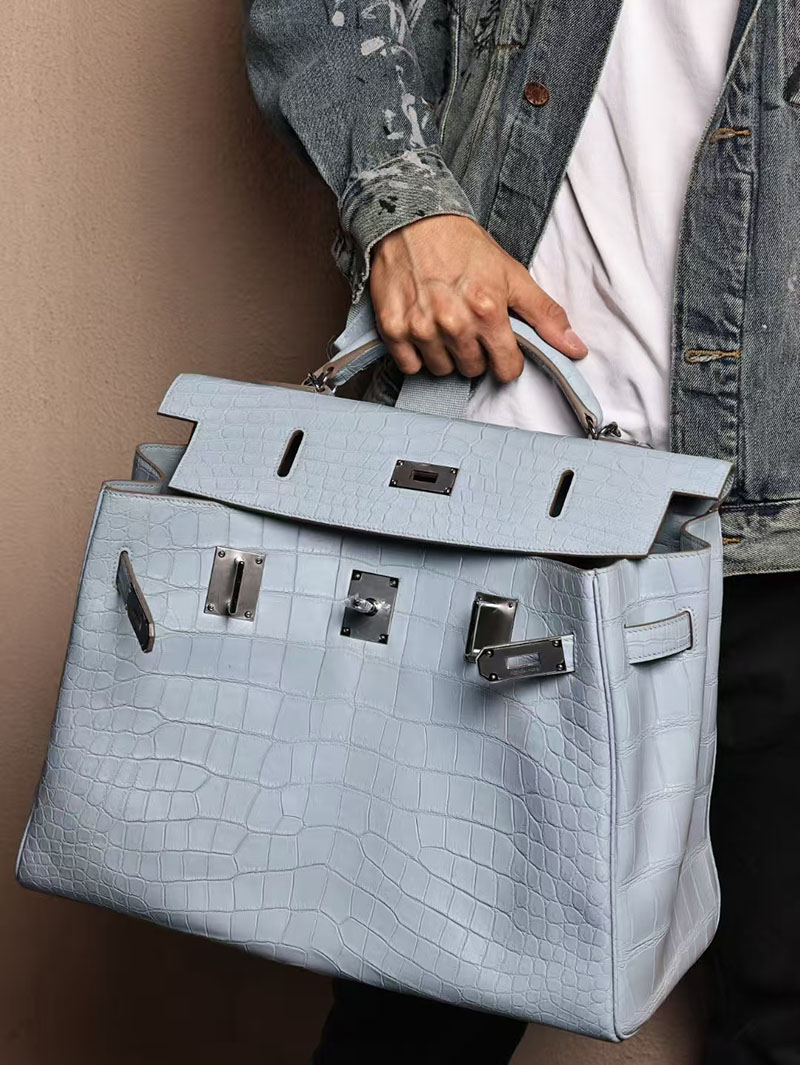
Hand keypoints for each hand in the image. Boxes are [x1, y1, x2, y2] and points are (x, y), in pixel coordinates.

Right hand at [369, 215, 587, 380]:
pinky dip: (417, 354)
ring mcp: (421, 328)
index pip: (506, 369)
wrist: (413, 220)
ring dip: (446, 354)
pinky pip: (410, 366)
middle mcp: (454, 323)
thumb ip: (546, 315)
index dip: (506, 360)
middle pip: (474, 370)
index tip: (499, 346)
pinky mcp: (393, 329)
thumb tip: (577, 349)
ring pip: (442, 370)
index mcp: (488, 311)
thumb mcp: (512, 275)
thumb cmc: (463, 246)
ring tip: (444, 324)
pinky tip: (422, 330)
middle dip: (476, 354)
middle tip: (468, 326)